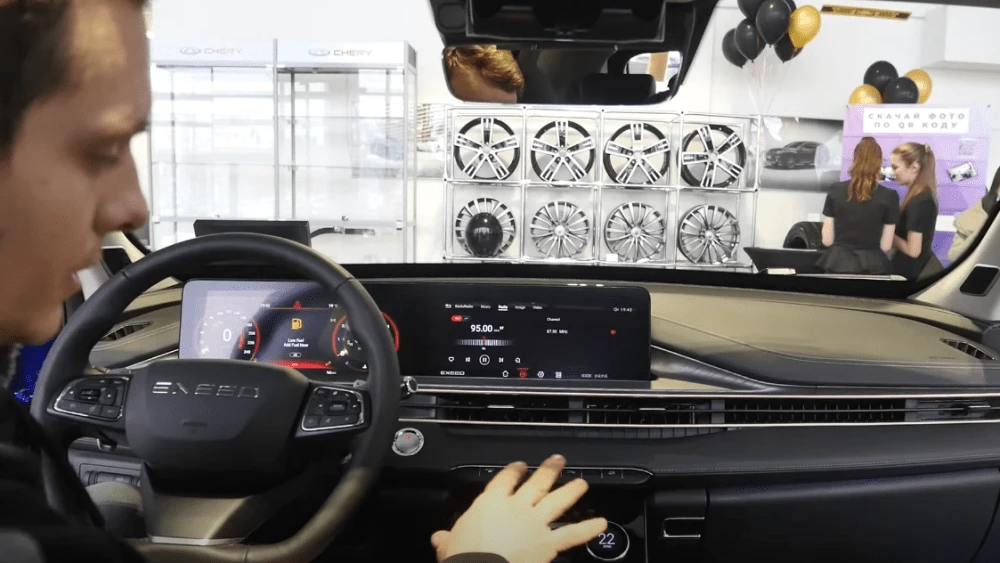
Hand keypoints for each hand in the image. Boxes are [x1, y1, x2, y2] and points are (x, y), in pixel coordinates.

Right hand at [431, 455, 605, 562]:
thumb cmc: (464, 558)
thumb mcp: (448, 546)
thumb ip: (447, 539)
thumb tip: (439, 538)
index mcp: (490, 503)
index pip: (504, 479)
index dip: (513, 470)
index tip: (519, 465)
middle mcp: (516, 507)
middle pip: (536, 482)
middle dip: (548, 470)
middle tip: (557, 461)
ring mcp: (535, 523)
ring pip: (558, 501)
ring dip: (571, 491)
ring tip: (582, 484)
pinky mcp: (549, 543)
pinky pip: (573, 534)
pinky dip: (588, 528)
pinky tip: (601, 523)